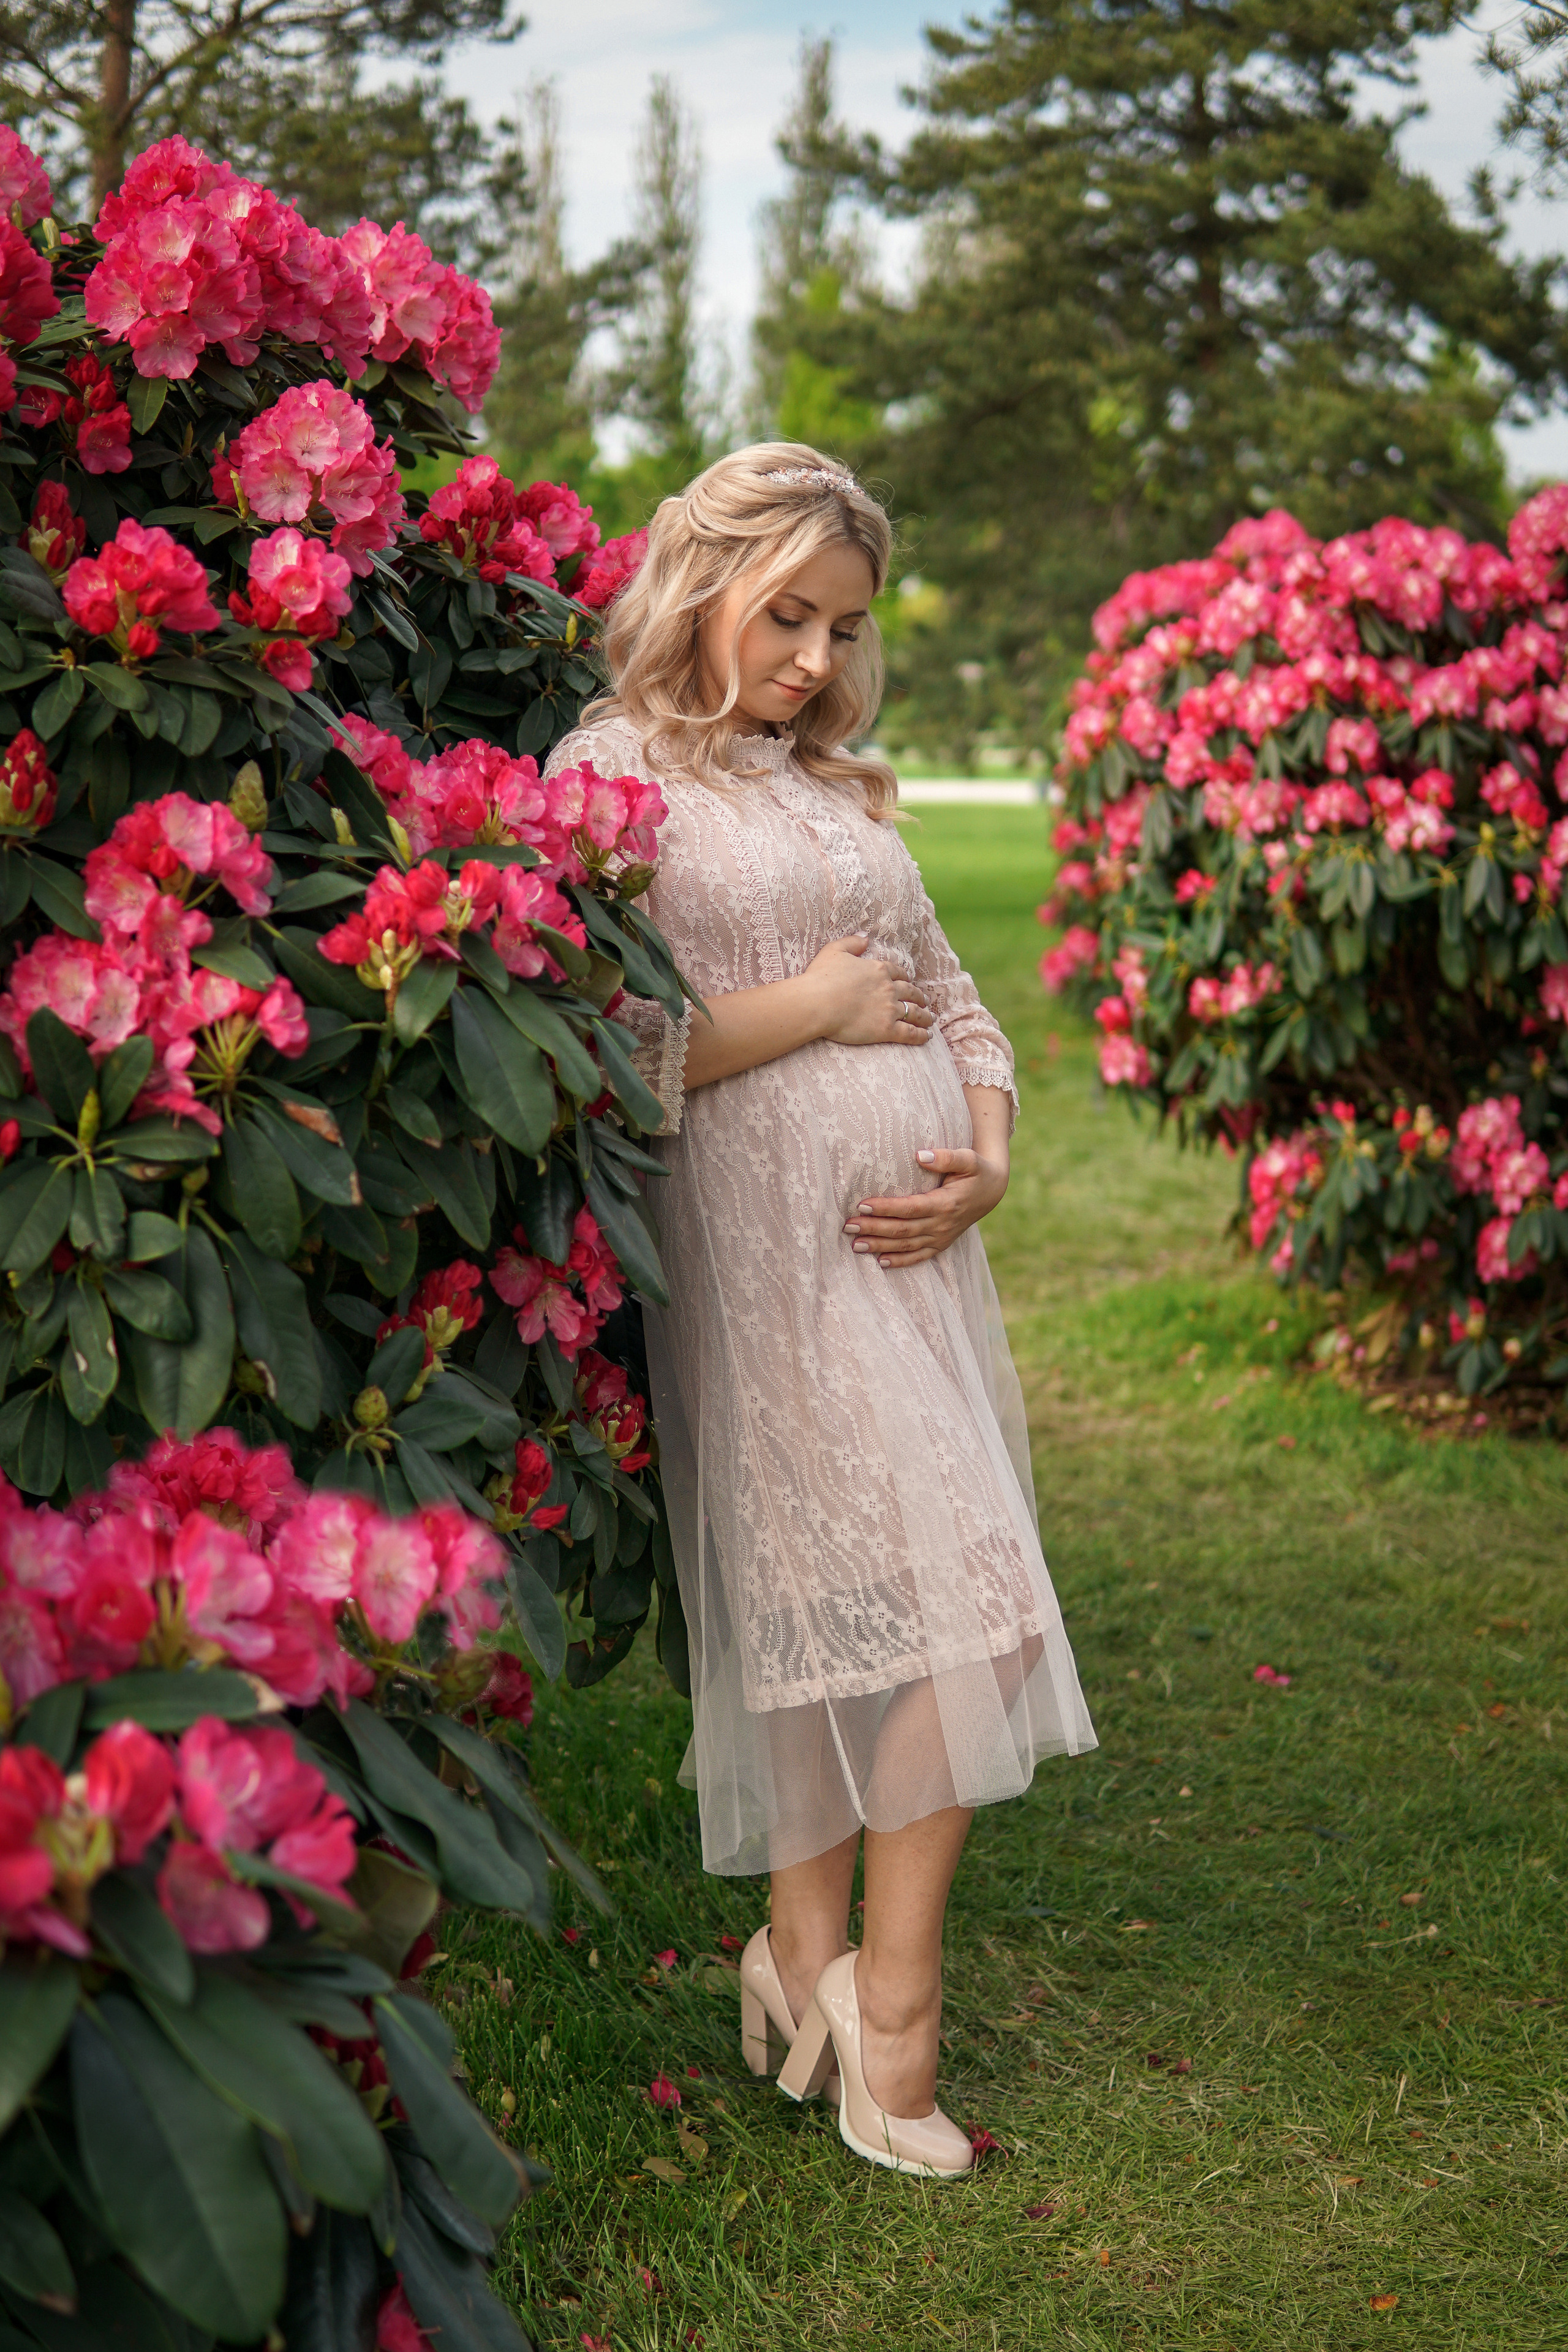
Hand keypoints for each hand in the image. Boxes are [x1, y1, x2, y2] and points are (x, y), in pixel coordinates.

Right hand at [802, 935, 933, 1047]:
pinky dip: (921, 1035)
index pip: (898, 972)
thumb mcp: (834, 950)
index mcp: (878, 970)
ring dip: (924, 1016)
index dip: (905, 977)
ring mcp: (890, 1009)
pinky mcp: (886, 1029)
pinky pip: (910, 1033)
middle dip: (919, 996)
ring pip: (915, 1012)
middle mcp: (889, 988)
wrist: (818, 1003)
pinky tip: (927, 1036)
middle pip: (910, 992)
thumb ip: (852, 942)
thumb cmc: (822, 977)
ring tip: (930, 1019)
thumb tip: (866, 937)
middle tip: (924, 1000)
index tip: (909, 981)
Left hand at [844, 1144, 1008, 1268]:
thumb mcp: (968, 1159)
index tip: (862, 1205)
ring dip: (880, 1246)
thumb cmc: (976, 1171)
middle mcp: (942, 1224)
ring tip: (855, 1245)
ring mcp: (941, 1237)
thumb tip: (920, 1155)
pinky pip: (919, 1257)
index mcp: (946, 1203)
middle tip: (848, 1225)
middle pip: (902, 1229)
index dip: (885, 1208)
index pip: (910, 1208)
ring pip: (906, 1245)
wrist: (993, 1191)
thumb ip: (946, 1157)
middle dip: (874, 1229)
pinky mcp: (941, 1244)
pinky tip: (880, 1262)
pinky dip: (900, 1261)